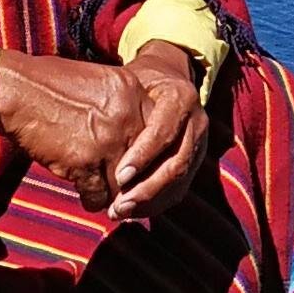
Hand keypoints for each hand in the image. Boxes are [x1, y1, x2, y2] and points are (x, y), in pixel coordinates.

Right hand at [0, 47, 207, 220]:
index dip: (150, 158)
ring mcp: (108, 140)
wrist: (14, 90)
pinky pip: (99, 195)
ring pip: (126, 184)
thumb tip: (141, 140)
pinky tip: (85, 195)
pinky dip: (93, 200)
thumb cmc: (49, 85)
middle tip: (129, 196)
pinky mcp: (85, 162)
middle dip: (137, 183)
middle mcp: (128, 116)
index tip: (140, 171)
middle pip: (147, 163)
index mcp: (134, 92)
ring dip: (116, 195)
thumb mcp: (99, 82)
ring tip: (108, 200)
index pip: (158, 136)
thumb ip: (124, 106)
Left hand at [107, 41, 211, 219]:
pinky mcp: (196, 161)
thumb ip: (121, 105)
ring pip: (180, 180)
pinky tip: (133, 211)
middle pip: (176, 163)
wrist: (169, 80)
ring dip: (150, 201)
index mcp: (181, 98)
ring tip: (120, 212)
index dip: (142, 156)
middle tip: (118, 205)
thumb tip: (93, 137)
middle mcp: (197, 122)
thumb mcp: (131, 82)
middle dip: (147, 188)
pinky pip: (180, 188)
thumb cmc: (139, 82)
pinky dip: (157, 203)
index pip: (163, 132)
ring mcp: (200, 144)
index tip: (118, 177)